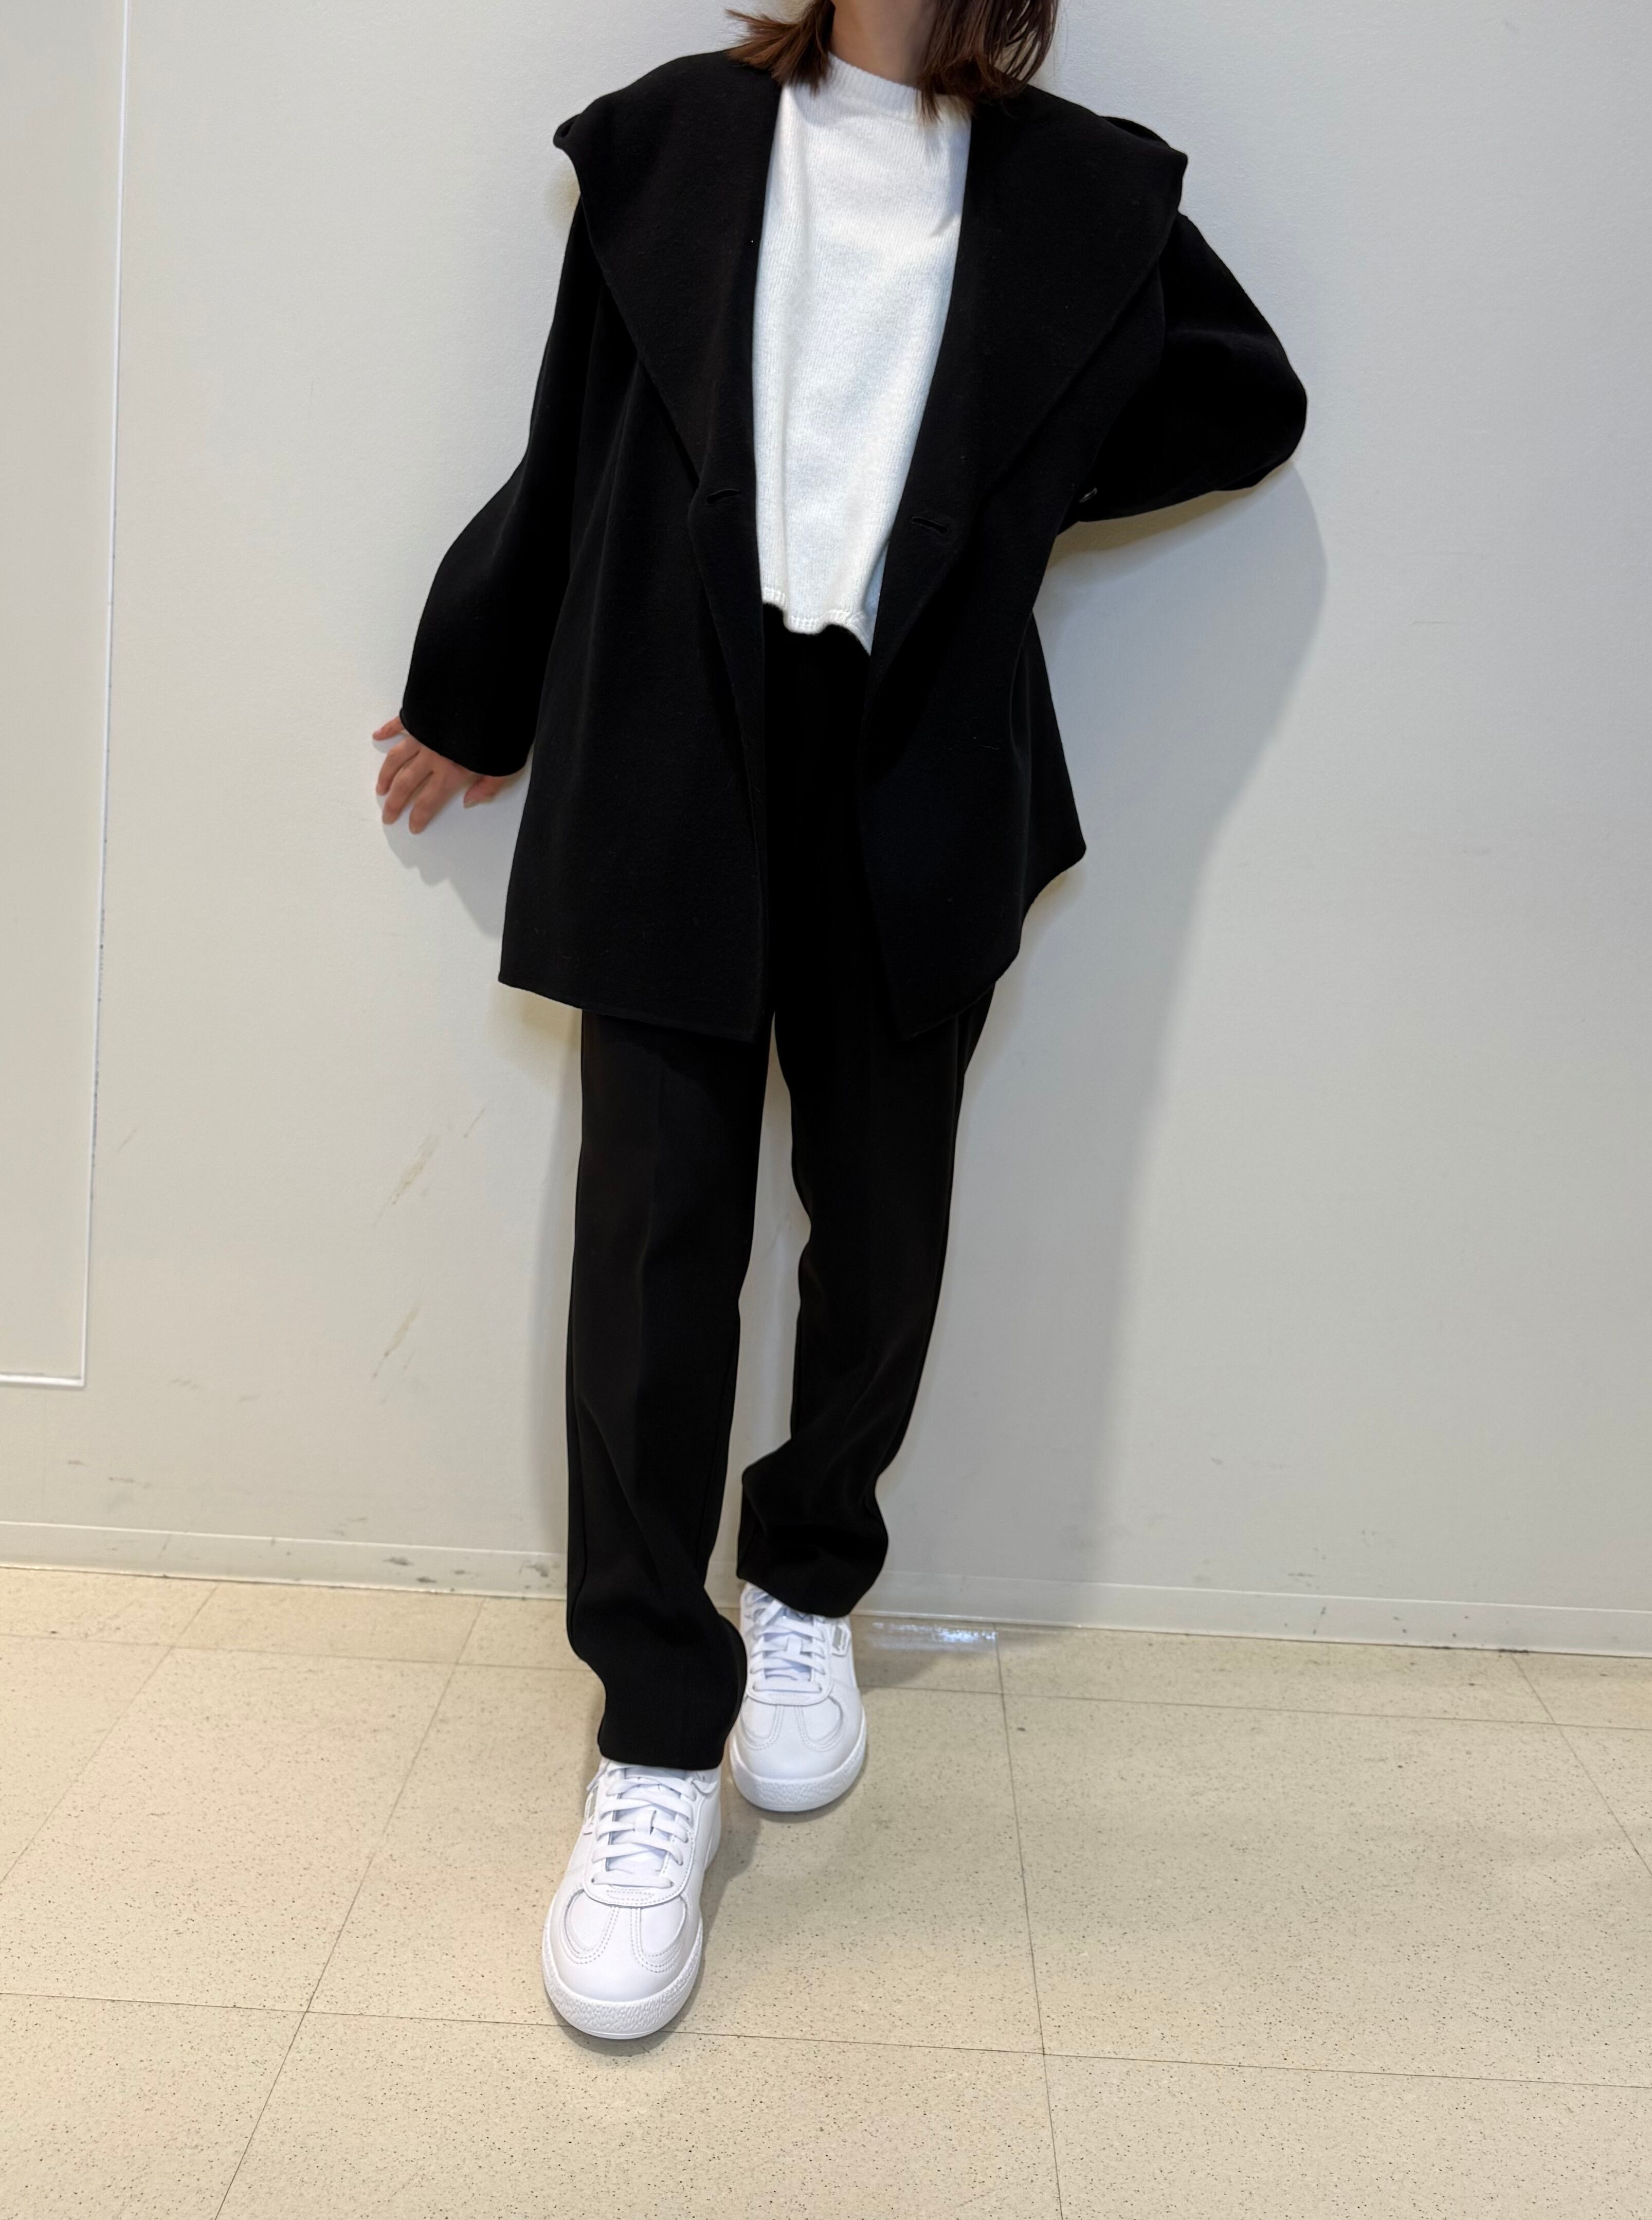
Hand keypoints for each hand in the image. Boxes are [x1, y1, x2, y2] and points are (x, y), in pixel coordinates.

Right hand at [372, 716, 507, 831]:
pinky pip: (399, 724)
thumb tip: (469, 801)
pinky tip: (378, 736)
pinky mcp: (420, 715)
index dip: (419, 816)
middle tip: (387, 815)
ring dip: (387, 774)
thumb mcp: (505, 765)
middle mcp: (433, 755)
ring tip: (381, 788)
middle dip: (395, 802)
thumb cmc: (501, 729)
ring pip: (397, 758)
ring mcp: (423, 734)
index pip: (429, 801)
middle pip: (407, 784)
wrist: (488, 691)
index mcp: (452, 771)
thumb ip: (488, 786)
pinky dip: (387, 730)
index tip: (412, 826)